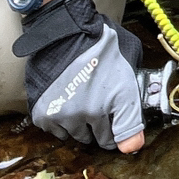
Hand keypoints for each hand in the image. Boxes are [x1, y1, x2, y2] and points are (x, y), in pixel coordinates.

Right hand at [12, 0, 144, 151]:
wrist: (67, 35)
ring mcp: (66, 115)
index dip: (124, 138)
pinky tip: (66, 103)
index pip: (125, 139)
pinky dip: (61, 122)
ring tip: (81, 102)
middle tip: (98, 109)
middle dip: (101, 128)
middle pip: (98, 139)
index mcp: (116, 102)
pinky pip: (56, 132)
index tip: (122, 137)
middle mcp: (91, 113)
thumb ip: (132, 109)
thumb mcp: (128, 72)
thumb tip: (134, 144)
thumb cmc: (102, 50)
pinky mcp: (44, 114)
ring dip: (80, 125)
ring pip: (77, 136)